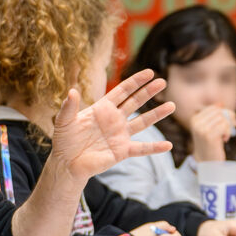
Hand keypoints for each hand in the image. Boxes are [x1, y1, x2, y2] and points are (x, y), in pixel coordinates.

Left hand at [49, 69, 173, 181]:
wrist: (66, 163)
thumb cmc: (64, 140)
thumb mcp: (64, 121)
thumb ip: (69, 107)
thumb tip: (72, 92)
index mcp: (103, 108)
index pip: (123, 91)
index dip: (136, 81)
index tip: (150, 72)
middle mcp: (115, 119)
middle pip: (136, 102)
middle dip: (149, 92)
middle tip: (163, 82)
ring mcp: (120, 135)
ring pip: (143, 122)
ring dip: (157, 114)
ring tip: (171, 106)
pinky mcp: (122, 151)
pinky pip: (141, 149)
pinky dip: (155, 148)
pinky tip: (168, 145)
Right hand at [189, 106, 235, 162]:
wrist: (207, 162)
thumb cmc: (211, 144)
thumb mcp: (210, 128)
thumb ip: (214, 116)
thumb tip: (220, 103)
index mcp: (195, 119)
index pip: (214, 108)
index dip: (225, 112)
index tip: (230, 120)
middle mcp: (196, 123)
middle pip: (219, 112)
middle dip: (229, 117)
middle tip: (234, 125)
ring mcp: (202, 129)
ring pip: (222, 119)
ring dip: (229, 127)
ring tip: (226, 135)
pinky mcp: (209, 136)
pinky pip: (224, 126)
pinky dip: (228, 132)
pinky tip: (225, 139)